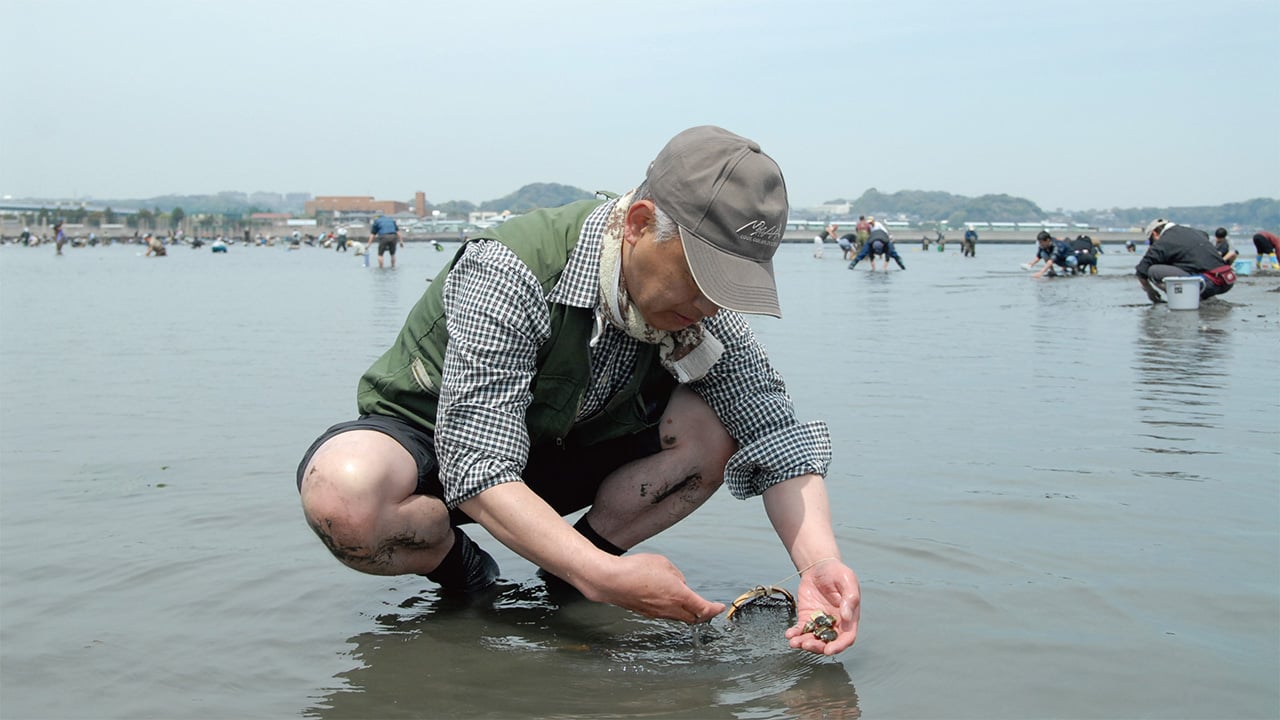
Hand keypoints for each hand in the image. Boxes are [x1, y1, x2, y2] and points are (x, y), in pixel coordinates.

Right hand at [581, 553, 724, 623]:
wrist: (610, 581)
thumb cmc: (635, 570)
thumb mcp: (663, 564)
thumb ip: (676, 575)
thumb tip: (678, 583)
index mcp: (679, 595)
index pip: (703, 608)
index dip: (714, 609)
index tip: (719, 607)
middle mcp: (669, 608)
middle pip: (693, 618)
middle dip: (703, 614)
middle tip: (708, 608)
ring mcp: (657, 613)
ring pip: (679, 618)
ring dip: (688, 613)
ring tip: (691, 605)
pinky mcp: (646, 613)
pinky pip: (666, 615)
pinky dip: (674, 612)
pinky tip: (670, 603)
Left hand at [785, 560, 859, 655]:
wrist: (819, 565)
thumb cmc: (837, 572)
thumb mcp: (848, 580)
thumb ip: (850, 598)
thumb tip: (847, 617)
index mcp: (849, 617)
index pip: (847, 637)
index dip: (839, 646)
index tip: (828, 650)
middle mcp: (835, 623)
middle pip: (828, 642)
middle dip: (818, 646)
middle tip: (807, 644)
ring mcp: (820, 621)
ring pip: (814, 638)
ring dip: (804, 642)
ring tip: (795, 642)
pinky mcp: (807, 617)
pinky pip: (801, 629)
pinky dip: (795, 633)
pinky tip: (789, 634)